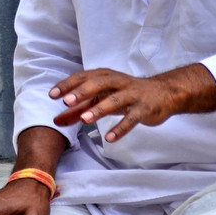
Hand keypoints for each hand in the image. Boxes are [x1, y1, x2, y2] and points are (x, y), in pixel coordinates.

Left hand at [50, 64, 215, 141]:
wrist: (163, 93)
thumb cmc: (125, 94)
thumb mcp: (101, 98)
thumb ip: (79, 108)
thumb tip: (56, 120)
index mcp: (104, 76)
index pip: (83, 77)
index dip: (67, 85)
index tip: (52, 94)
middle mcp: (118, 82)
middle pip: (98, 84)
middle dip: (81, 92)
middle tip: (66, 101)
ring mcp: (132, 95)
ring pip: (114, 100)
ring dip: (99, 109)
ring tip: (84, 119)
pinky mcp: (144, 109)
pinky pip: (132, 118)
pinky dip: (121, 128)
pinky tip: (110, 138)